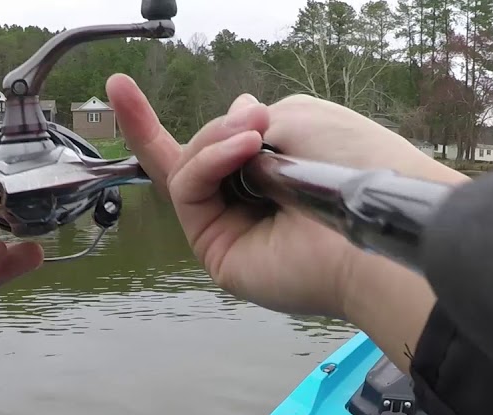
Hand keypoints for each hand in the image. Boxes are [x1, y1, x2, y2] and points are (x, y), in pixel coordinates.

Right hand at [108, 75, 463, 319]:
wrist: (373, 225)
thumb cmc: (354, 169)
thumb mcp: (297, 120)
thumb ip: (249, 120)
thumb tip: (235, 117)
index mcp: (273, 173)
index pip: (217, 146)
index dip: (164, 120)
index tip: (118, 85)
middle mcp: (249, 204)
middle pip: (193, 158)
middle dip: (208, 131)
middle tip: (253, 121)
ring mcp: (231, 229)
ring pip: (186, 169)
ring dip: (214, 142)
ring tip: (255, 134)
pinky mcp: (216, 251)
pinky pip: (189, 191)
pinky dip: (208, 161)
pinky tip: (243, 149)